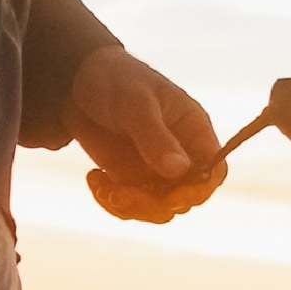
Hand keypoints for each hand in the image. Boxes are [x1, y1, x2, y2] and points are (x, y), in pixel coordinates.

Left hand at [66, 47, 225, 222]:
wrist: (77, 82)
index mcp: (193, 130)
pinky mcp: (133, 182)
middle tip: (122, 193)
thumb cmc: (115, 79)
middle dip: (156, 203)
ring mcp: (157, 172)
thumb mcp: (135, 103)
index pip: (214, 171)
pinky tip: (95, 180)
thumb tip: (178, 170)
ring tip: (103, 186)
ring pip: (159, 210)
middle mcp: (181, 156)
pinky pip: (132, 208)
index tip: (172, 197)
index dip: (199, 190)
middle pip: (186, 198)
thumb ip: (156, 137)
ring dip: (131, 206)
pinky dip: (112, 202)